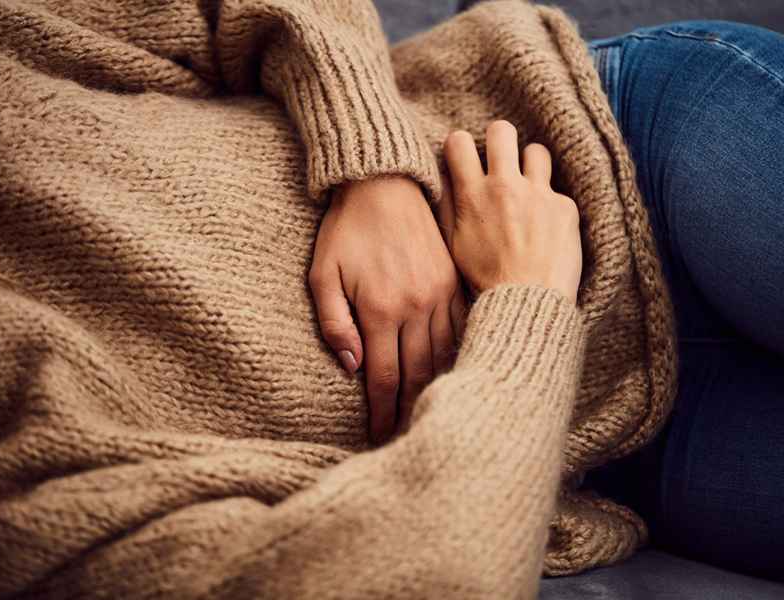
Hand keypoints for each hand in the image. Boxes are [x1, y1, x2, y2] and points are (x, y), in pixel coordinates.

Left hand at [309, 175, 467, 444]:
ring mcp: (440, 293)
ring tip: (428, 414)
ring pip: (443, 356)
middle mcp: (415, 306)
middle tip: (404, 437)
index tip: (378, 436)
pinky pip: (460, 328)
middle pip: (417, 375)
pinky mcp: (454, 280)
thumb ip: (334, 323)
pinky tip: (452, 373)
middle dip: (409, 411)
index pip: (384, 378)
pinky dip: (455, 355)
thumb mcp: (322, 274)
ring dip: (435, 389)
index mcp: (380, 308)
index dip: (381, 413)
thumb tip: (352, 366)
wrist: (383, 184)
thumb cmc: (345, 230)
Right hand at [438, 120, 581, 301]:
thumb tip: (445, 179)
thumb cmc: (484, 281)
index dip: (462, 146)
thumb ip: (447, 208)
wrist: (525, 303)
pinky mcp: (565, 207)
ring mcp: (538, 195)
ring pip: (537, 150)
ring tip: (528, 188)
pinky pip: (558, 191)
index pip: (459, 141)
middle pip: (502, 130)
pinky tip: (547, 230)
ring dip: (531, 165)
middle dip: (500, 140)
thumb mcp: (453, 246)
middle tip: (501, 160)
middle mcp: (505, 187)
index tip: (468, 159)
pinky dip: (552, 206)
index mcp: (472, 196)